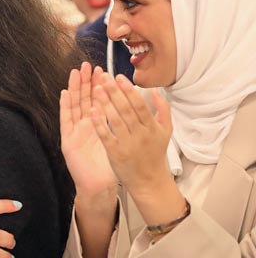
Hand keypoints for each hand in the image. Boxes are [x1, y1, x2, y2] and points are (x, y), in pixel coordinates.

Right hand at [60, 62, 117, 199]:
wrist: (98, 185)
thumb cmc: (109, 165)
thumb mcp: (119, 142)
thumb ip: (122, 126)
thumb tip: (133, 109)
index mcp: (98, 124)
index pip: (99, 100)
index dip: (100, 86)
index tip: (103, 70)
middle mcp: (85, 125)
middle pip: (85, 99)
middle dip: (86, 82)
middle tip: (88, 65)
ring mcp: (75, 131)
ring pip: (75, 105)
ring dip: (74, 89)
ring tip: (75, 73)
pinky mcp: (68, 140)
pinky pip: (66, 120)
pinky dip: (65, 107)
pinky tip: (65, 94)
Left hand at [91, 73, 172, 198]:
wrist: (149, 181)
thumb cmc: (155, 154)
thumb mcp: (166, 132)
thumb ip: (163, 110)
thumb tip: (156, 91)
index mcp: (152, 128)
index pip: (140, 105)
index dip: (129, 91)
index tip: (119, 77)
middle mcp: (141, 135)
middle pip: (127, 110)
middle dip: (114, 92)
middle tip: (104, 77)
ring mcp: (128, 144)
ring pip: (116, 121)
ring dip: (105, 104)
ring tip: (96, 89)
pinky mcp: (115, 153)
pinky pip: (106, 136)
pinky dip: (99, 123)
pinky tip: (92, 111)